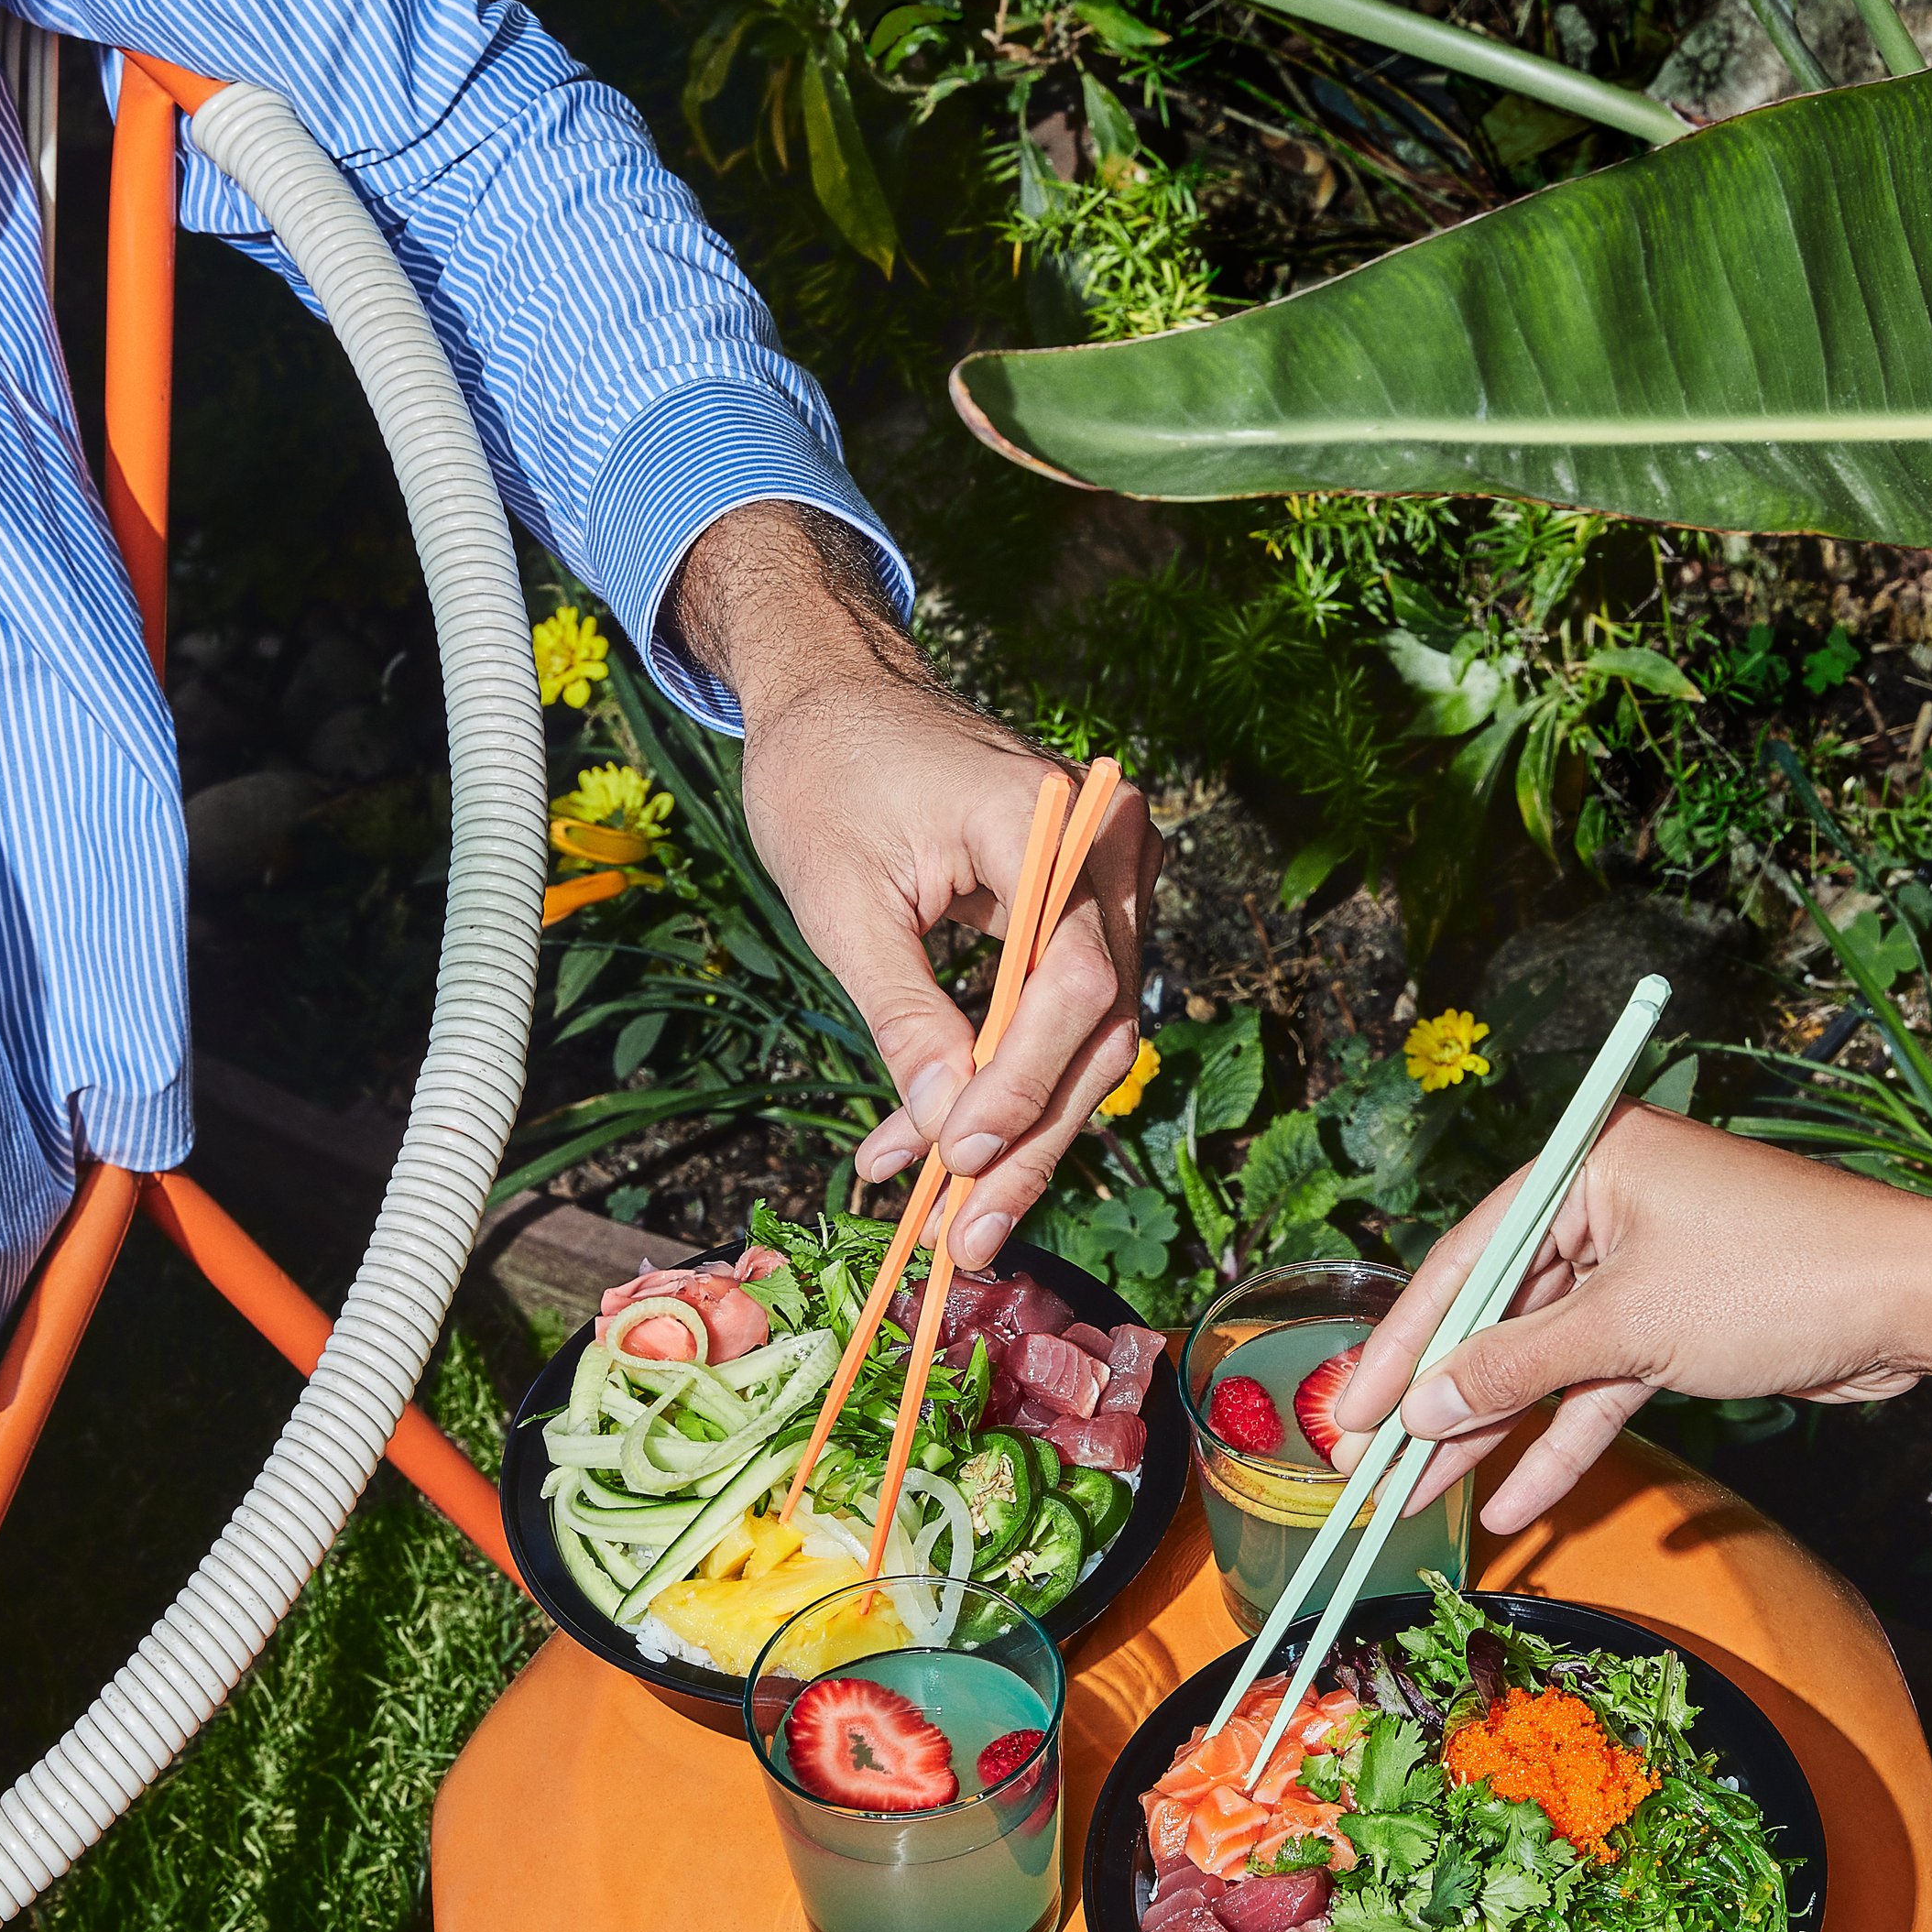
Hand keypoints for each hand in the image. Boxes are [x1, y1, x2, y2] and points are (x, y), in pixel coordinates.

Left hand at [665, 506, 1157, 1264]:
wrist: (836, 694)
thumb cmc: (824, 774)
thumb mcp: (841, 901)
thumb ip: (903, 1015)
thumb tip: (949, 1132)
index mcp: (1048, 819)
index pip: (1071, 980)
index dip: (1023, 1084)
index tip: (960, 1160)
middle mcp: (1106, 848)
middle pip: (1097, 1027)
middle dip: (1028, 1141)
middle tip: (967, 1236)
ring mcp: (1105, 882)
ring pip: (1085, 1040)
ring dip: (1013, 1133)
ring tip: (942, 1217)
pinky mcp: (1080, 914)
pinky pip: (1056, 1018)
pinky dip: (998, 1086)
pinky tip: (928, 1147)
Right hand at [1332, 1104, 1931, 1537]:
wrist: (1914, 1300)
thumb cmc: (1776, 1279)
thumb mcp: (1630, 1325)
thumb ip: (1518, 1366)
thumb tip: (1424, 1407)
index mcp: (1589, 1165)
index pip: (1467, 1257)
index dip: (1405, 1343)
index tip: (1352, 1411)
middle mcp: (1609, 1206)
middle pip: (1499, 1311)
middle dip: (1441, 1397)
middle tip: (1369, 1465)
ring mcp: (1644, 1267)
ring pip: (1547, 1357)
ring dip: (1493, 1430)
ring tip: (1421, 1495)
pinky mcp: (1679, 1323)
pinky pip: (1601, 1383)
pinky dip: (1567, 1437)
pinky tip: (1517, 1499)